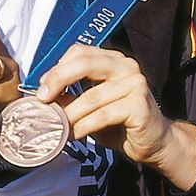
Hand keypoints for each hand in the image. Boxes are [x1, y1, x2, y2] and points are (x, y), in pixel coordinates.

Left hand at [37, 43, 195, 189]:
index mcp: (113, 60)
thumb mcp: (90, 106)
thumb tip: (41, 95)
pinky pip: (103, 115)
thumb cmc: (119, 123)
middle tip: (42, 99)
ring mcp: (135, 83)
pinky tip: (75, 135)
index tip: (42, 87)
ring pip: (91, 96)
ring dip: (70, 114)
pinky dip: (84, 126)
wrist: (155, 143)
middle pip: (84, 63)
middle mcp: (126, 66)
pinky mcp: (140, 104)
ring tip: (58, 127)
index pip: (79, 52)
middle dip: (58, 80)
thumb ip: (70, 96)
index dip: (57, 68)